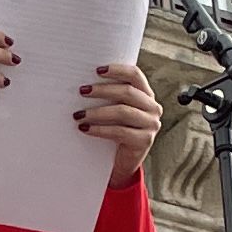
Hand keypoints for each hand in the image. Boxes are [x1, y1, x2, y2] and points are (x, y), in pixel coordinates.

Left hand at [74, 61, 162, 183]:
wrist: (123, 161)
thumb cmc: (116, 131)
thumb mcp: (116, 111)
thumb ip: (110, 97)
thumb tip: (84, 84)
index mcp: (147, 94)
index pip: (135, 75)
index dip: (117, 70)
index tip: (97, 70)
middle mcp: (153, 107)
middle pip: (127, 92)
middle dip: (102, 90)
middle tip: (82, 91)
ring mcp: (151, 125)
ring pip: (123, 112)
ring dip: (97, 112)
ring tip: (79, 114)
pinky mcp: (144, 140)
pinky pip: (120, 131)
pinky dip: (100, 129)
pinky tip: (85, 129)